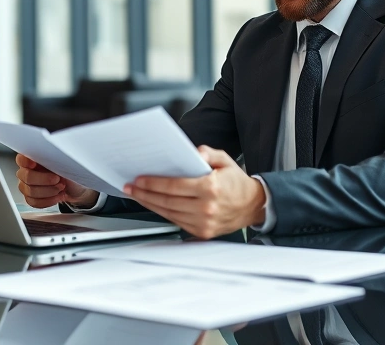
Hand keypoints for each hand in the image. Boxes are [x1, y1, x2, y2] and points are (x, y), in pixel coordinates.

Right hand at [15, 154, 98, 208]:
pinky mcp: (31, 198)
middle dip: (44, 180)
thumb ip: (55, 158)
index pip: (21, 158)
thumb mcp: (66, 162)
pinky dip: (48, 200)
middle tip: (58, 179)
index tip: (35, 164)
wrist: (76, 187)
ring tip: (61, 187)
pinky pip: (34, 202)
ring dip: (48, 191)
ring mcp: (27, 185)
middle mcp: (27, 171)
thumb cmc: (70, 171)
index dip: (26, 162)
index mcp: (33, 158)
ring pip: (30, 191)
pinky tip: (57, 196)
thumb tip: (52, 154)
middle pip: (26, 176)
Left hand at [125, 146, 266, 238]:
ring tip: (138, 196)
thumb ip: (208, 152)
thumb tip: (192, 152)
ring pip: (169, 214)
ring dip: (150, 204)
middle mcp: (207, 207)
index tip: (139, 180)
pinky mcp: (202, 232)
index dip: (153, 183)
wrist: (253, 205)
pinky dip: (163, 213)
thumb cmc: (236, 182)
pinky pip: (176, 222)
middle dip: (145, 194)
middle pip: (167, 201)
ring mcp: (204, 222)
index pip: (174, 186)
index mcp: (211, 187)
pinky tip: (154, 205)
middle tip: (131, 187)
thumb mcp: (225, 160)